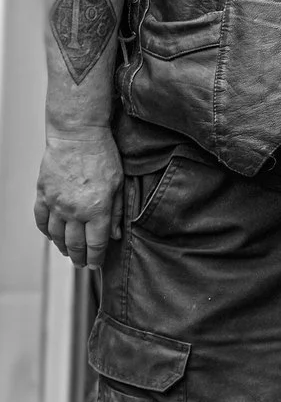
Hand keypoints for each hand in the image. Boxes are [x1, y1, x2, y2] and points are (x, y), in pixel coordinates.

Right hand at [35, 126, 121, 266]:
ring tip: (69, 253)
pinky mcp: (43, 195)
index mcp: (96, 210)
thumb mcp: (118, 184)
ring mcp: (55, 204)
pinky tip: (52, 236)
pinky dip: (46, 231)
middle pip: (75, 244)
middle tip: (83, 264)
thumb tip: (114, 234)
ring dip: (63, 248)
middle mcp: (74, 211)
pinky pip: (41, 220)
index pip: (96, 243)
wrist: (76, 136)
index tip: (97, 264)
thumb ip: (116, 211)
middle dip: (80, 257)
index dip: (97, 257)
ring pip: (56, 235)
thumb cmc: (102, 156)